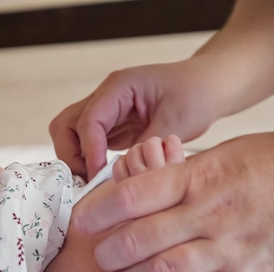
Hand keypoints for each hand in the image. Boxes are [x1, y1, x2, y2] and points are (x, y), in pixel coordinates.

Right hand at [49, 60, 218, 180]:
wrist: (208, 86)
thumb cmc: (196, 93)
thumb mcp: (176, 120)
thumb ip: (147, 147)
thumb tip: (124, 173)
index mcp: (118, 87)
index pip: (88, 120)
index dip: (90, 151)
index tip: (99, 176)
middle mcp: (105, 98)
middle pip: (65, 126)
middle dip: (71, 156)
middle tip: (90, 180)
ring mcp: (107, 114)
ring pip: (72, 137)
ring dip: (78, 161)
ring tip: (98, 183)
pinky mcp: (113, 129)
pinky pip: (89, 147)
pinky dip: (91, 164)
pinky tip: (106, 180)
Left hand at [72, 124, 273, 271]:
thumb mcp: (226, 153)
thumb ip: (185, 173)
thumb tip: (144, 182)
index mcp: (200, 176)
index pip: (133, 194)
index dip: (98, 209)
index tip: (84, 220)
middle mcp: (210, 212)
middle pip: (139, 238)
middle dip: (109, 253)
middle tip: (99, 257)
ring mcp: (233, 246)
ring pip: (166, 271)